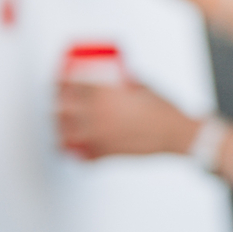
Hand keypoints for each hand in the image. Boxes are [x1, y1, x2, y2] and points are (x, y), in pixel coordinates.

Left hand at [56, 80, 199, 159]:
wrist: (176, 133)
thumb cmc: (161, 108)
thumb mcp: (141, 84)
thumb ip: (122, 80)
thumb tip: (113, 75)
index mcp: (102, 94)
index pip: (70, 85)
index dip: (60, 82)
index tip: (60, 83)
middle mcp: (96, 115)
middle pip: (61, 109)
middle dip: (56, 104)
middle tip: (59, 102)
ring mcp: (99, 136)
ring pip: (65, 135)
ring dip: (60, 130)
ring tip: (61, 128)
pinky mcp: (105, 154)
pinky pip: (83, 156)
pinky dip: (77, 153)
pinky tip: (75, 149)